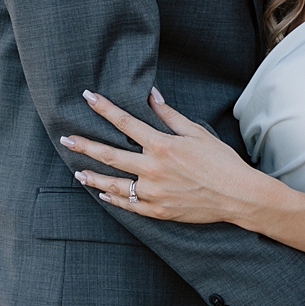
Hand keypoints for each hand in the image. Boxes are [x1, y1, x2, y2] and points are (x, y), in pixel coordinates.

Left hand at [62, 88, 263, 224]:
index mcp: (162, 145)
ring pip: (114, 184)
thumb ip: (169, 115)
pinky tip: (102, 193)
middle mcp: (153, 169)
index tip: (87, 97)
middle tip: (65, 139)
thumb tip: (150, 94)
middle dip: (85, 145)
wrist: (239, 196)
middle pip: (110, 155)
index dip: (104, 108)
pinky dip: (113, 199)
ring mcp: (153, 193)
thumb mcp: (196, 133)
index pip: (125, 122)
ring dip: (93, 176)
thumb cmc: (221, 161)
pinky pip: (129, 205)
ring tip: (77, 171)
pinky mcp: (158, 211)